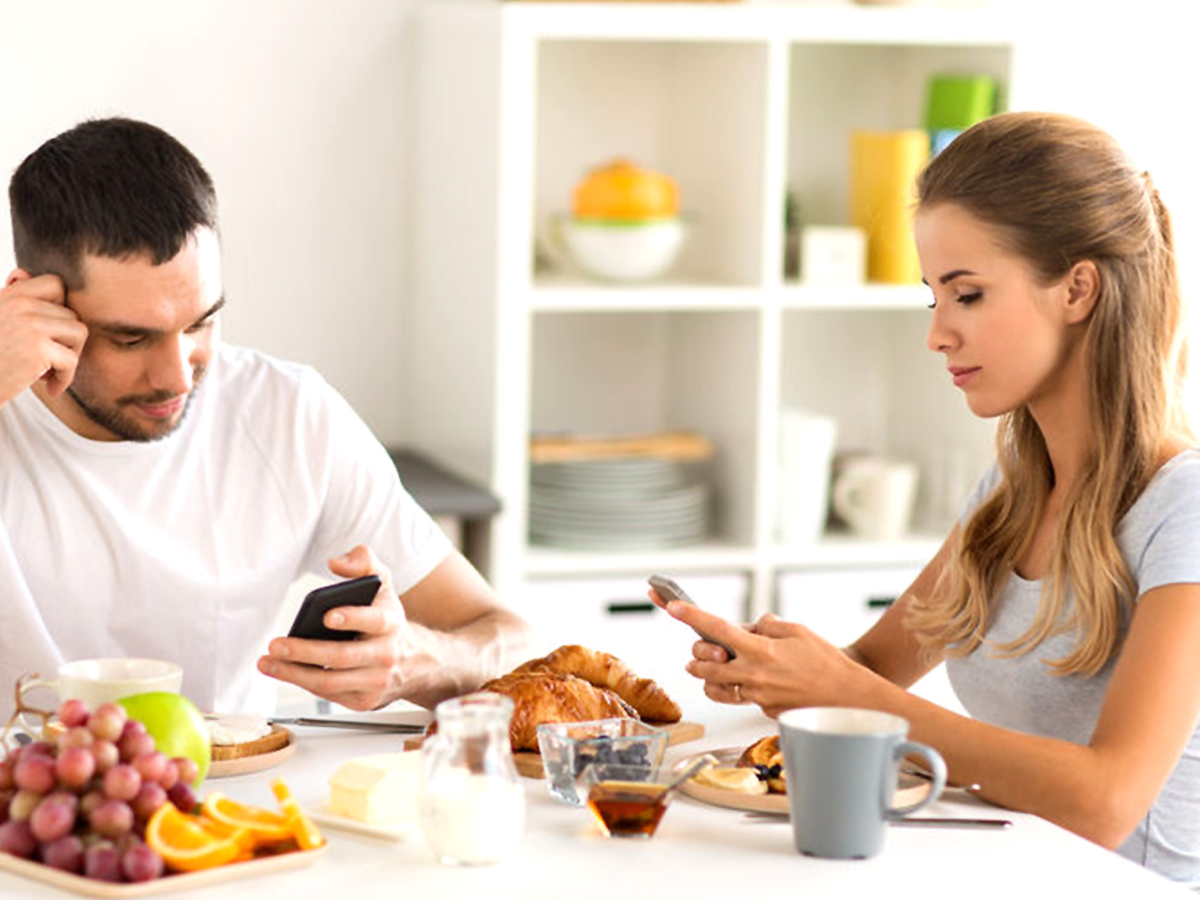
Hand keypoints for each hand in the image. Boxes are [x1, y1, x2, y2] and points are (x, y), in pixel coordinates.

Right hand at [0, 272, 86, 406]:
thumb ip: (13, 299)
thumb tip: (22, 274)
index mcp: (9, 296)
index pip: (56, 285)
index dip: (60, 310)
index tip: (49, 335)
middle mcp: (18, 304)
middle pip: (71, 314)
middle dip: (65, 341)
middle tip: (48, 362)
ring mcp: (29, 323)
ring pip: (78, 332)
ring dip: (70, 355)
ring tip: (49, 371)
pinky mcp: (37, 347)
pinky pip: (72, 359)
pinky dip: (65, 378)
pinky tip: (50, 388)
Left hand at [259, 544, 425, 710]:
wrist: (416, 663)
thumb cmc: (389, 621)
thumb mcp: (384, 586)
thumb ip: (364, 562)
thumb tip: (336, 563)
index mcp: (391, 623)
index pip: (375, 620)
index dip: (352, 618)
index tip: (327, 616)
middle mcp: (386, 654)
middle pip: (343, 656)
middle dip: (305, 652)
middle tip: (277, 645)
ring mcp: (375, 681)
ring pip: (331, 682)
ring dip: (294, 673)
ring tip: (269, 662)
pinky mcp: (364, 700)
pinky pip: (329, 695)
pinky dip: (303, 684)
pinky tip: (286, 671)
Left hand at [663, 601, 862, 717]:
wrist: (847, 697)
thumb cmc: (826, 662)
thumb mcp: (797, 631)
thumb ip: (767, 626)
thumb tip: (751, 628)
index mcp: (759, 650)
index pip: (716, 628)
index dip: (691, 615)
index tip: (672, 606)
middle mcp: (751, 675)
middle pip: (704, 664)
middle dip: (698, 654)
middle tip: (704, 648)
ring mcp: (755, 696)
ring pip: (714, 687)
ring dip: (709, 674)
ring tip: (718, 665)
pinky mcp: (762, 710)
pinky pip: (739, 697)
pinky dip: (737, 687)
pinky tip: (750, 679)